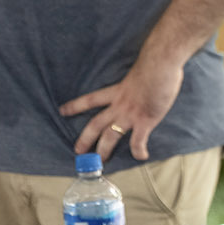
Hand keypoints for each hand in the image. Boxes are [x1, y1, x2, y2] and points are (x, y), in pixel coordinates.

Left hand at [59, 54, 184, 161]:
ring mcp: (131, 114)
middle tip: (78, 151)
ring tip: (101, 161)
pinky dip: (139, 150)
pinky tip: (142, 157)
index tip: (62, 111)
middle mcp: (120, 105)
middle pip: (96, 124)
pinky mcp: (145, 120)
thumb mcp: (138, 71)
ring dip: (104, 150)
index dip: (76, 106)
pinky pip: (138, 140)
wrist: (161, 65)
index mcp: (117, 91)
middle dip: (85, 138)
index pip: (91, 100)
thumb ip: (136, 80)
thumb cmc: (154, 63)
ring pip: (111, 136)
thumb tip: (143, 79)